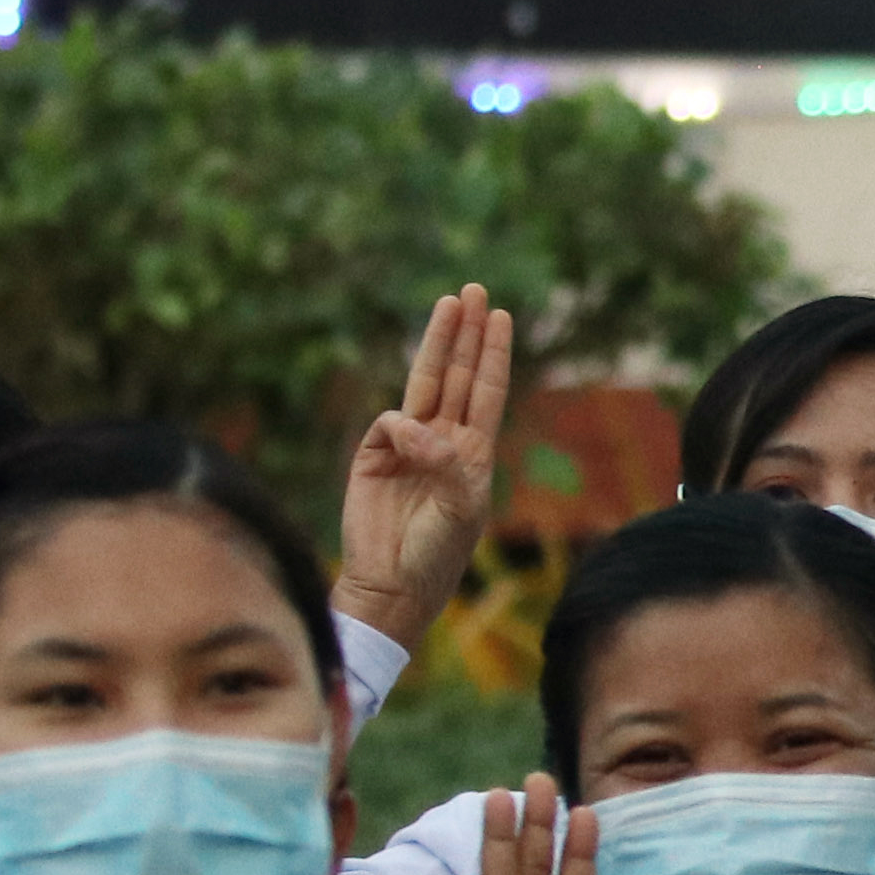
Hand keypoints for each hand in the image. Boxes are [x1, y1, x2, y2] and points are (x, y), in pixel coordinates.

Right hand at [333, 283, 519, 656]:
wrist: (392, 584)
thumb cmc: (437, 552)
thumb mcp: (461, 508)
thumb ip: (449, 465)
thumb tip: (418, 426)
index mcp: (473, 453)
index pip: (485, 391)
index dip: (492, 353)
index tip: (501, 316)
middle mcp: (442, 441)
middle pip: (456, 375)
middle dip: (466, 334)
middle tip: (475, 291)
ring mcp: (407, 446)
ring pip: (424, 383)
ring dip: (438, 344)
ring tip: (450, 303)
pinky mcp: (373, 456)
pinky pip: (389, 423)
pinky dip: (401, 427)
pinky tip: (408, 443)